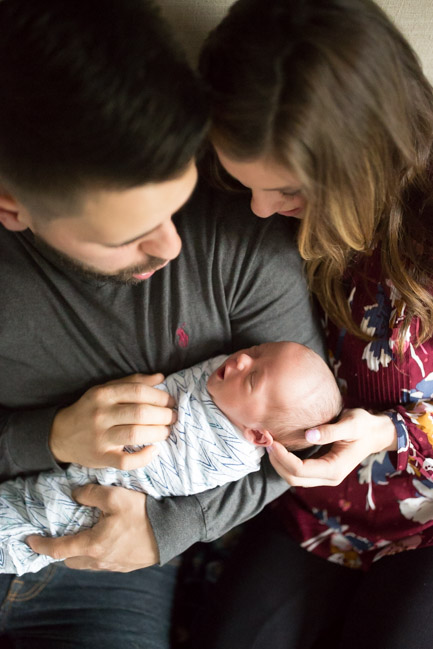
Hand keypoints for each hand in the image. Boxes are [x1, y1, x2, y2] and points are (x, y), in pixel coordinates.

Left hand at [27, 484, 158, 570]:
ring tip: (86, 533)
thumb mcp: (115, 496)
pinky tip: (107, 537)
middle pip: (71, 560)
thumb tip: (76, 495)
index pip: (58, 550)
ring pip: (87, 562)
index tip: (30, 540)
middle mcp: (99, 560)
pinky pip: (102, 562)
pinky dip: (97, 552)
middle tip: (64, 532)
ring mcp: (113, 566)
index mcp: (93, 545)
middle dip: (63, 549)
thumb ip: (90, 494)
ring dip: (81, 551)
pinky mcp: (125, 566)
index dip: (41, 545)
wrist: (171, 531)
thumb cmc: (142, 513)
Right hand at [50, 373, 175, 468]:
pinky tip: (154, 450)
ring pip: (136, 434)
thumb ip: (133, 382)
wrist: (61, 434)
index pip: (139, 391)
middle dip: (164, 415)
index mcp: (104, 394)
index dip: (160, 396)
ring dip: (158, 433)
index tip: (171, 402)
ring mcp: (100, 437)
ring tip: (166, 431)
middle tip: (172, 417)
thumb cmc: (91, 409)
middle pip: (141, 413)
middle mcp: (101, 414)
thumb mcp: (106, 389)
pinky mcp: (101, 457)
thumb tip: (160, 377)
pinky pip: (126, 461)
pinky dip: (144, 457)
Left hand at [268, 408, 396, 486]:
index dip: (283, 457)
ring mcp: (324, 476)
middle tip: (266, 441)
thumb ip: (330, 431)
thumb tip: (309, 435)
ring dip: (279, 464)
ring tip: (270, 443)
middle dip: (277, 462)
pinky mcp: (320, 470)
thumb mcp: (351, 424)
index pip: (300, 470)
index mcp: (335, 469)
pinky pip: (298, 472)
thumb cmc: (364, 426)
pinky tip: (279, 447)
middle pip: (293, 479)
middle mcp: (329, 477)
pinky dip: (285, 463)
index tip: (272, 441)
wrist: (375, 433)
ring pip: (294, 478)